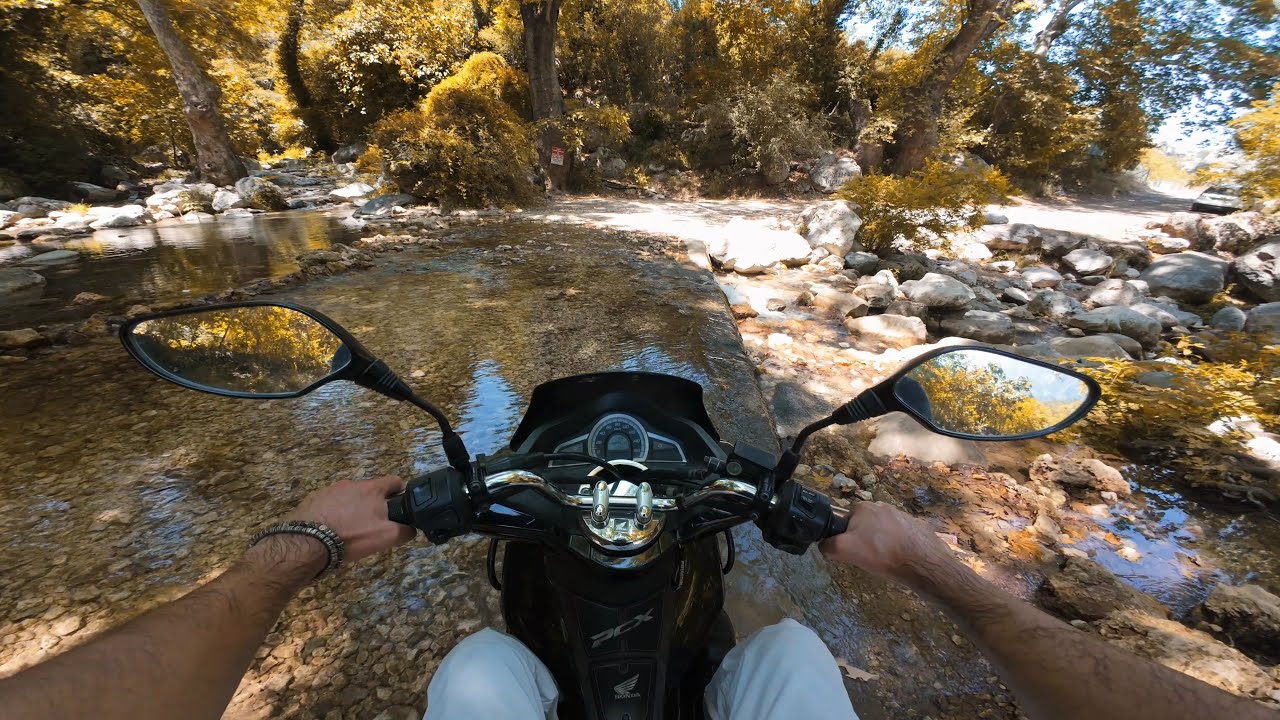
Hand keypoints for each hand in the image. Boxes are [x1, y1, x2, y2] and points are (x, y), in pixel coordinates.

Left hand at [288, 475, 416, 562]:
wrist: (307, 542)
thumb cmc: (351, 536)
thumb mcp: (386, 537)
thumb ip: (404, 530)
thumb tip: (411, 528)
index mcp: (372, 489)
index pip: (395, 481)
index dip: (402, 493)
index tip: (400, 507)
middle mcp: (352, 484)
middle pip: (370, 491)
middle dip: (374, 505)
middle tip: (373, 525)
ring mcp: (330, 490)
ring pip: (349, 498)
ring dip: (353, 509)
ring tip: (349, 531)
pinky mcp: (313, 500)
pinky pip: (330, 505)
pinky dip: (334, 514)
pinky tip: (330, 531)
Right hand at [819, 501, 957, 589]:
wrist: (922, 562)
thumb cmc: (881, 553)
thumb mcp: (844, 550)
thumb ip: (828, 545)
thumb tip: (824, 545)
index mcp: (863, 507)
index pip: (846, 522)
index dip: (846, 539)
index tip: (853, 553)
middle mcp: (883, 506)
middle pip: (865, 527)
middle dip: (865, 541)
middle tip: (869, 559)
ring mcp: (902, 515)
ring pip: (883, 532)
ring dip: (882, 544)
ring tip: (887, 561)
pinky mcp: (917, 526)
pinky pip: (901, 537)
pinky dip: (898, 546)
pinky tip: (901, 559)